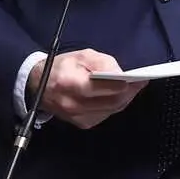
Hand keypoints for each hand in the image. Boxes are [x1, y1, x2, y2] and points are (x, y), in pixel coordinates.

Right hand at [28, 49, 147, 128]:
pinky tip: (120, 96)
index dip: (122, 84)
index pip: (101, 87)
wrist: (38, 85)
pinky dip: (115, 106)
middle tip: (141, 83)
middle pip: (110, 102)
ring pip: (111, 110)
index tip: (138, 78)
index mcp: (69, 83)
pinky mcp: (81, 124)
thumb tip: (120, 73)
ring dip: (124, 99)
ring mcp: (77, 117)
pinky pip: (105, 115)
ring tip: (134, 88)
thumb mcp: (81, 55)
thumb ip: (102, 62)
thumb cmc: (61, 66)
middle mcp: (72, 104)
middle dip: (129, 93)